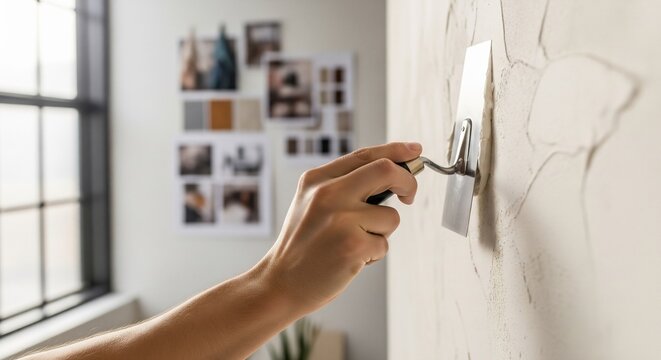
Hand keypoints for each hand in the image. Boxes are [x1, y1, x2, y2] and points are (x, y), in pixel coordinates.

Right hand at [258, 142, 421, 314]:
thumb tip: (392, 171)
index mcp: (317, 179)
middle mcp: (328, 194)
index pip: (365, 155)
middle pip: (386, 171)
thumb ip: (344, 185)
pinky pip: (384, 244)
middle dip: (408, 182)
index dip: (395, 151)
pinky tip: (350, 260)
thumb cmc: (303, 245)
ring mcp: (341, 219)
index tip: (414, 151)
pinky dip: (373, 255)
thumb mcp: (311, 203)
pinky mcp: (353, 245)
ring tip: (354, 243)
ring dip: (382, 233)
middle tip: (409, 196)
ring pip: (391, 216)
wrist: (280, 282)